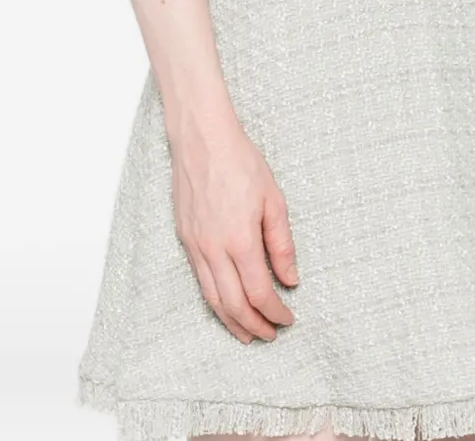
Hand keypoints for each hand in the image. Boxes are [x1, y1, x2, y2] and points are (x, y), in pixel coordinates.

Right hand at [168, 109, 298, 342]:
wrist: (203, 140)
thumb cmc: (241, 163)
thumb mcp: (274, 200)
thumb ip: (282, 244)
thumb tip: (290, 280)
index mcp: (240, 240)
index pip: (258, 293)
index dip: (274, 312)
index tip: (288, 318)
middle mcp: (214, 249)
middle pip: (233, 305)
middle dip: (254, 325)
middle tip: (270, 334)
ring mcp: (195, 245)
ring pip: (212, 298)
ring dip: (231, 321)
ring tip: (247, 333)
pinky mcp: (185, 238)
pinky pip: (199, 280)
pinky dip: (214, 300)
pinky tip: (225, 305)